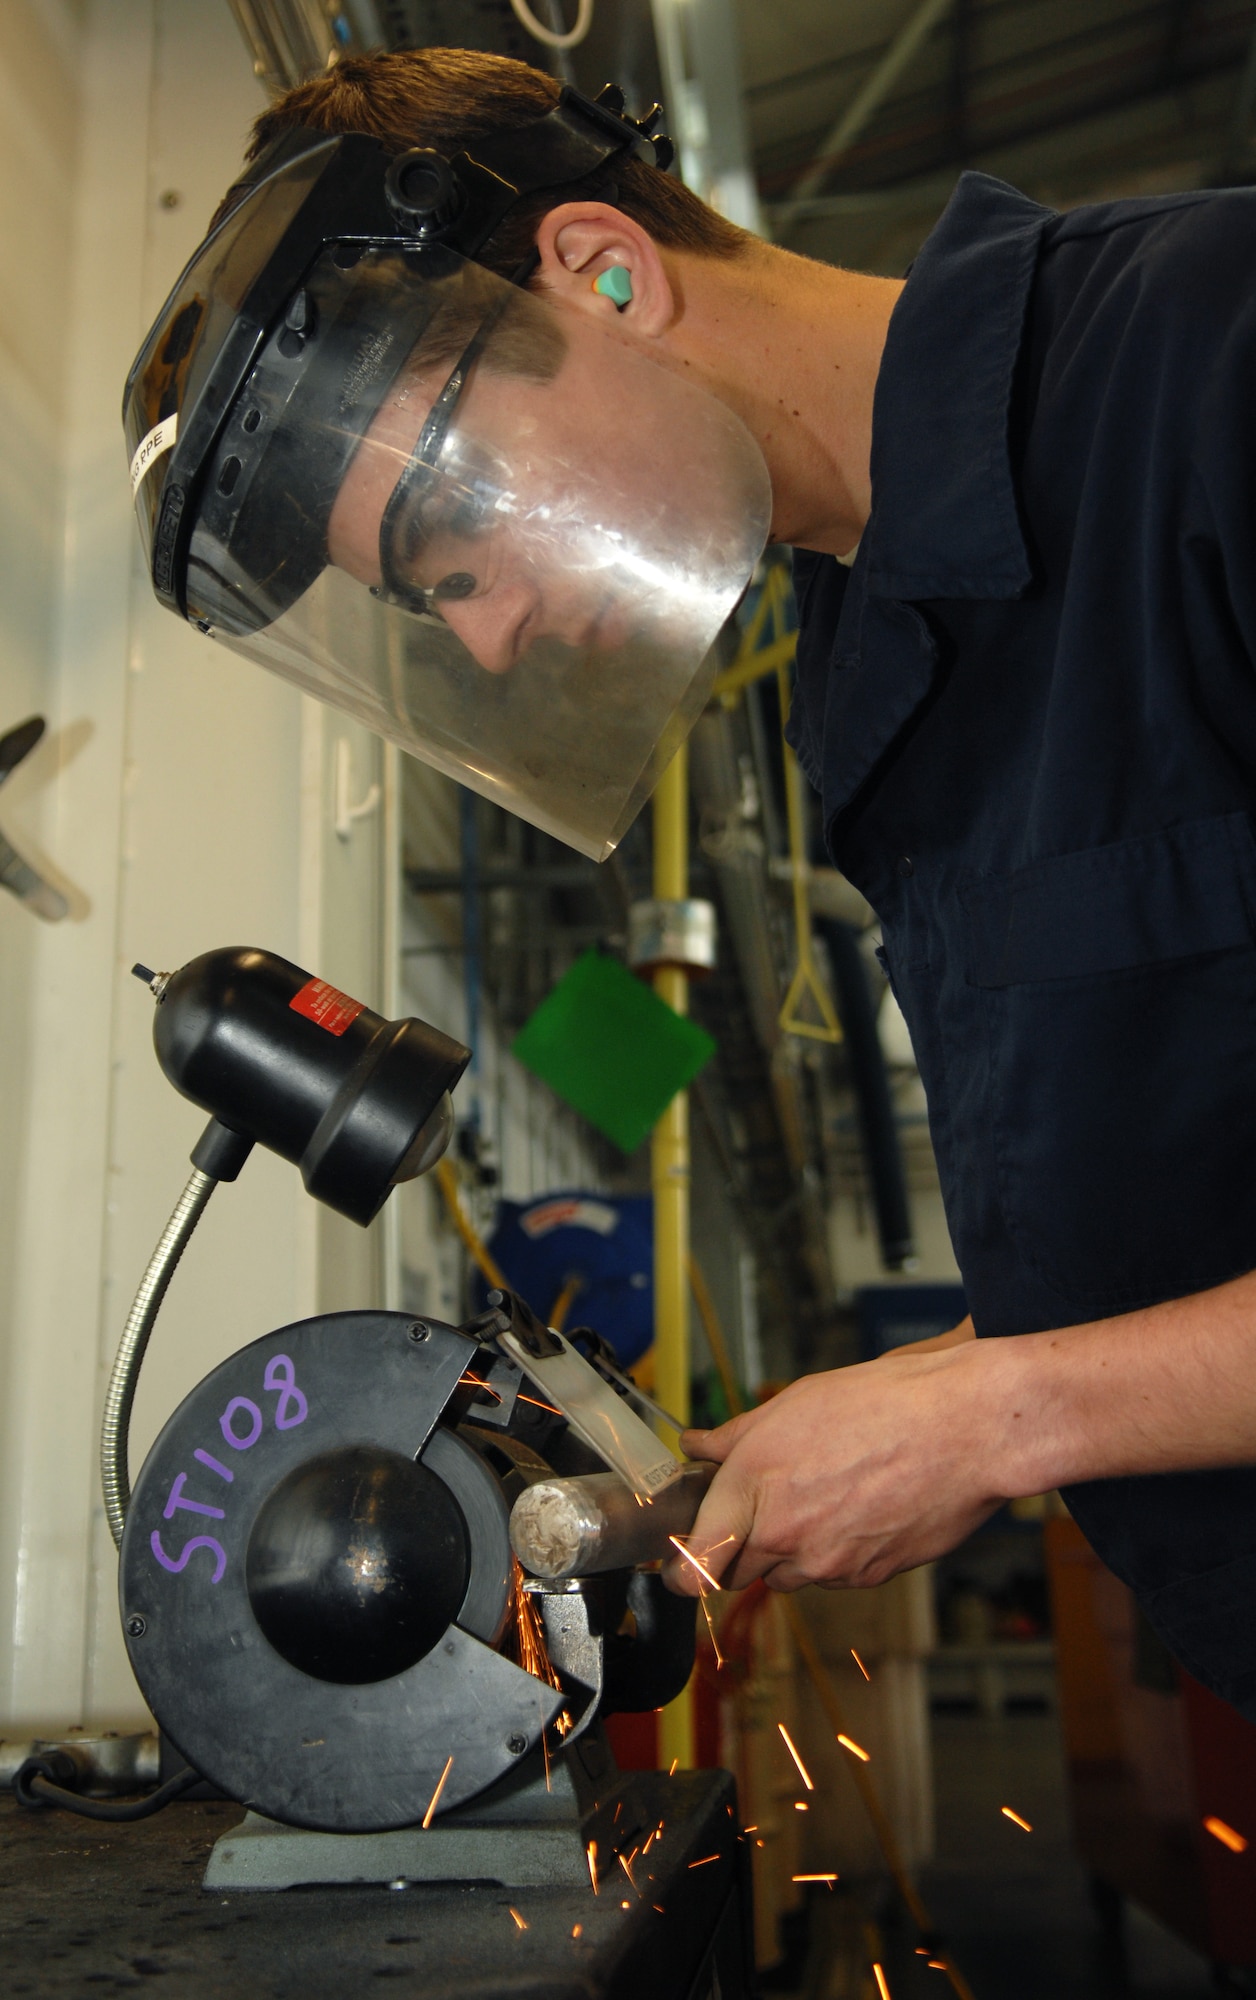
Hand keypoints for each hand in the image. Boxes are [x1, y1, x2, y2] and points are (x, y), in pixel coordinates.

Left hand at [664, 1342, 1006, 1596]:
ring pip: (788, 1574)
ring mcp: (830, 1563)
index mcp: (755, 1484)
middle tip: (764, 1507)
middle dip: (741, 1545)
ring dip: (792, 1549)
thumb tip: (697, 1445)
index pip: (696, 1561)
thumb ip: (736, 1435)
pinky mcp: (870, 1576)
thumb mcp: (796, 1403)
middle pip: (738, 1570)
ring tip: (826, 1496)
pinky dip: (837, 1552)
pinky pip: (835, 1576)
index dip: (681, 1569)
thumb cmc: (888, 1404)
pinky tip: (860, 1507)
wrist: (968, 1428)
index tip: (677, 1565)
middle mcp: (785, 1533)